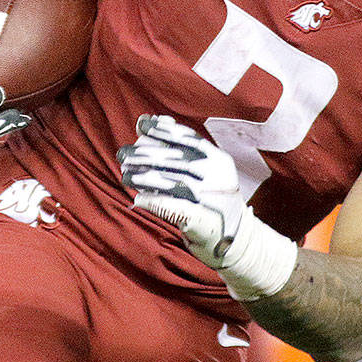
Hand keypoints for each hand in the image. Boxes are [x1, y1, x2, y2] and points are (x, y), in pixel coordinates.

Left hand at [118, 115, 296, 300]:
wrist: (237, 241)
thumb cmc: (214, 201)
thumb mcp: (208, 171)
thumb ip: (185, 150)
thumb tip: (157, 120)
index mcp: (219, 161)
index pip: (189, 139)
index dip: (164, 131)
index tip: (142, 125)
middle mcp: (218, 178)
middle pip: (177, 160)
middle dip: (147, 154)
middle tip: (124, 153)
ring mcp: (211, 199)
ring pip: (172, 182)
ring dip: (145, 178)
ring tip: (126, 174)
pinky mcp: (201, 221)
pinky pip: (173, 208)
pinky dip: (153, 202)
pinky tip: (138, 199)